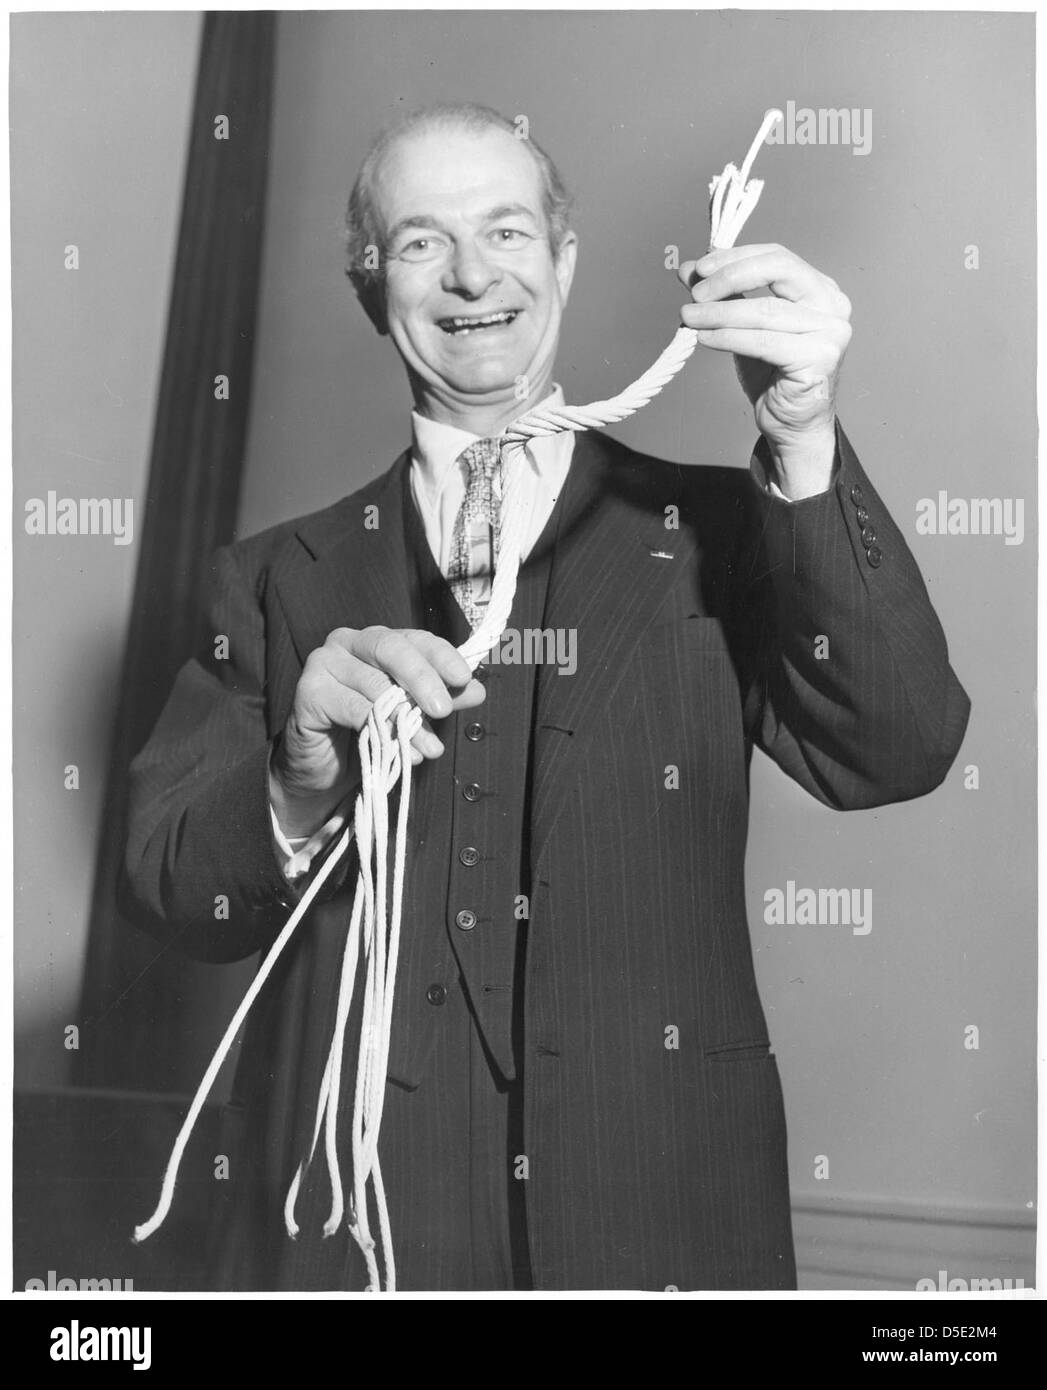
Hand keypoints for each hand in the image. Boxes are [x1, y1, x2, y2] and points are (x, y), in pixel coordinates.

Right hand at [270, 626, 485, 836]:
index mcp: (374, 640)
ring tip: (430, 747)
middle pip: (391, 648)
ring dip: (407, 720)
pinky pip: (352, 708)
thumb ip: (438, 698)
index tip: (463, 678)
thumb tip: (477, 691)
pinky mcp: (308, 692)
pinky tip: (402, 751)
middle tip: (444, 710)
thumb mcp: (409, 712)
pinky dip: (381, 730)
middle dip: (423, 678)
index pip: (413, 637)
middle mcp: (346, 642)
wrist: (321, 765)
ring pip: (374, 685)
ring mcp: (323, 664)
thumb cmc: (366, 730)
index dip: (440, 655)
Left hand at [678, 244, 851, 497]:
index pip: (777, 256)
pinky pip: (764, 342)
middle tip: (695, 292)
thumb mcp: (743, 327)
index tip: (699, 268)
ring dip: (719, 312)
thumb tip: (689, 270)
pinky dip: (729, 337)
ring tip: (688, 317)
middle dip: (729, 277)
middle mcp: (832, 305)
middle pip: (778, 270)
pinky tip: (705, 338)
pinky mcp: (819, 359)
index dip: (735, 257)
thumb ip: (723, 296)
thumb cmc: (771, 375)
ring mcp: (831, 332)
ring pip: (765, 310)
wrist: (792, 425)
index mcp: (820, 289)